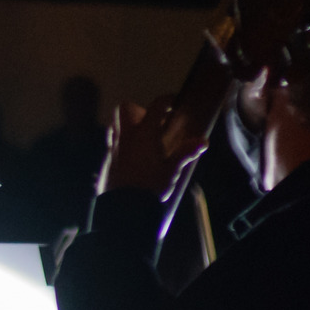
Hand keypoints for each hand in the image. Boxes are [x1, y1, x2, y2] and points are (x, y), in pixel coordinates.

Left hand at [99, 91, 216, 194]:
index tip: (174, 103)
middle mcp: (125, 136)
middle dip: (138, 110)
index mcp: (144, 134)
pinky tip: (133, 157)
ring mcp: (113, 147)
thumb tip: (203, 141)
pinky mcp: (106, 160)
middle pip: (125, 109)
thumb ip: (185, 153)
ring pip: (115, 125)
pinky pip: (112, 143)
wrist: (124, 209)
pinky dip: (122, 142)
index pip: (156, 106)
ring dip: (127, 125)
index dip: (166, 101)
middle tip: (152, 123)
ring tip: (142, 138)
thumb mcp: (171, 170)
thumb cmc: (150, 187)